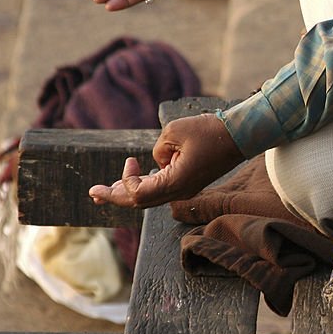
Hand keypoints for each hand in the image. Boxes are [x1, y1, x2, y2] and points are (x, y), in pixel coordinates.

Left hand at [88, 114, 244, 207]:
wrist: (239, 135)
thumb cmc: (209, 131)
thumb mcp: (174, 131)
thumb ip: (157, 149)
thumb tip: (158, 161)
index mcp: (176, 183)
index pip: (140, 194)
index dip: (127, 180)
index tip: (130, 160)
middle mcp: (180, 191)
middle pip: (140, 202)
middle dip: (115, 197)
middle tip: (93, 193)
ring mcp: (185, 189)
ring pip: (150, 198)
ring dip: (127, 193)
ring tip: (103, 192)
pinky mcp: (188, 182)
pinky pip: (161, 189)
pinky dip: (143, 186)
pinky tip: (131, 180)